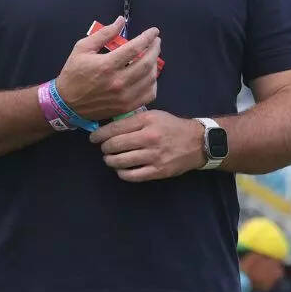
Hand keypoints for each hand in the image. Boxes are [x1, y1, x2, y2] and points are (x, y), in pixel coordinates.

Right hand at [54, 17, 160, 120]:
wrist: (67, 103)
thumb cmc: (74, 73)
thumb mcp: (82, 48)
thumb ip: (104, 34)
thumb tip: (121, 21)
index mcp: (107, 65)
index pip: (135, 48)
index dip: (148, 37)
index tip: (154, 31)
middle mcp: (118, 82)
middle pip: (147, 63)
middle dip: (155, 49)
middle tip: (156, 42)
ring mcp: (124, 97)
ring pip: (150, 79)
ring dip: (155, 65)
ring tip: (152, 56)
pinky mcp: (126, 107)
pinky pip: (149, 94)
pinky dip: (153, 83)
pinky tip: (149, 75)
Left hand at [90, 111, 204, 181]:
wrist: (197, 142)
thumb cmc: (171, 126)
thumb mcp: (153, 115)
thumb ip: (133, 120)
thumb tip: (108, 127)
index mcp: (147, 121)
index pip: (115, 128)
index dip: (100, 135)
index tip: (93, 138)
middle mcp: (149, 137)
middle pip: (115, 145)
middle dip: (104, 148)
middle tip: (103, 149)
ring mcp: (153, 156)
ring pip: (120, 161)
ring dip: (110, 161)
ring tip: (110, 159)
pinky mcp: (158, 171)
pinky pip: (132, 175)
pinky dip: (122, 173)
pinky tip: (121, 169)